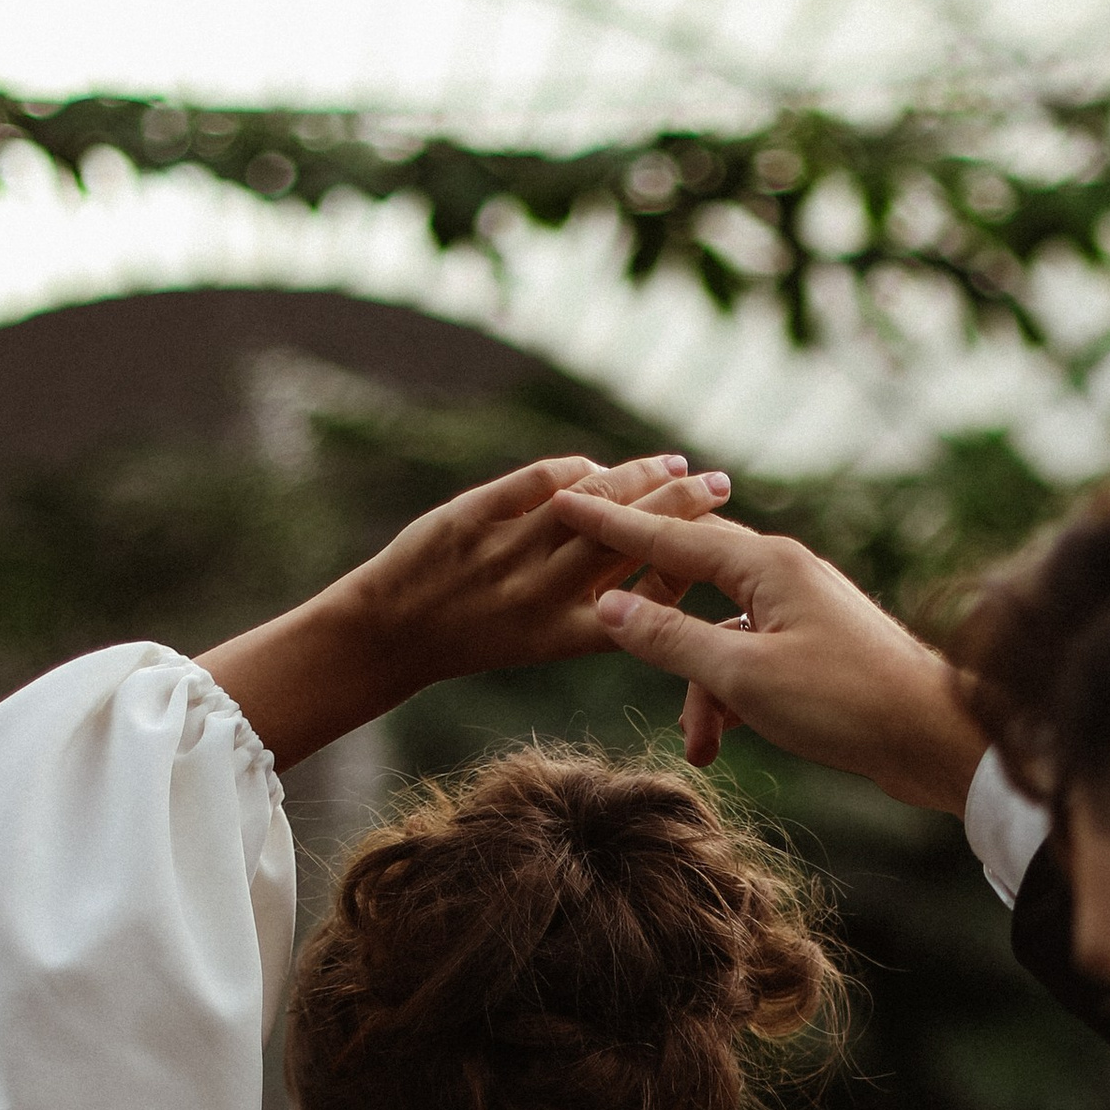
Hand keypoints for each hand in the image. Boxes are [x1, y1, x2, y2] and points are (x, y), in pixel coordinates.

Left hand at [361, 452, 736, 690]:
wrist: (389, 634)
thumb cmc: (476, 638)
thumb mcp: (544, 642)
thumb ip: (597, 608)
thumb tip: (665, 565)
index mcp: (567, 635)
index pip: (648, 595)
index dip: (689, 562)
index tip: (720, 540)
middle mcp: (541, 595)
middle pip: (631, 539)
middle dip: (684, 508)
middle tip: (720, 485)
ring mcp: (507, 553)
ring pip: (593, 502)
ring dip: (643, 477)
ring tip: (676, 467)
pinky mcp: (474, 517)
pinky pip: (542, 482)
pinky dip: (578, 470)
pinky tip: (600, 468)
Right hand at [549, 489, 987, 816]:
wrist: (936, 739)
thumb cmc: (845, 702)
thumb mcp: (743, 675)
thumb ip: (670, 640)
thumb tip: (610, 606)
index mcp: (767, 564)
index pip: (671, 536)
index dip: (613, 525)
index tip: (564, 502)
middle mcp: (786, 575)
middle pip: (693, 581)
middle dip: (656, 627)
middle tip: (605, 624)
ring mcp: (803, 612)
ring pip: (721, 638)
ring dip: (702, 691)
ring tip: (699, 746)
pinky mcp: (818, 652)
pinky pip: (751, 663)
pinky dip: (733, 700)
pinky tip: (726, 741)